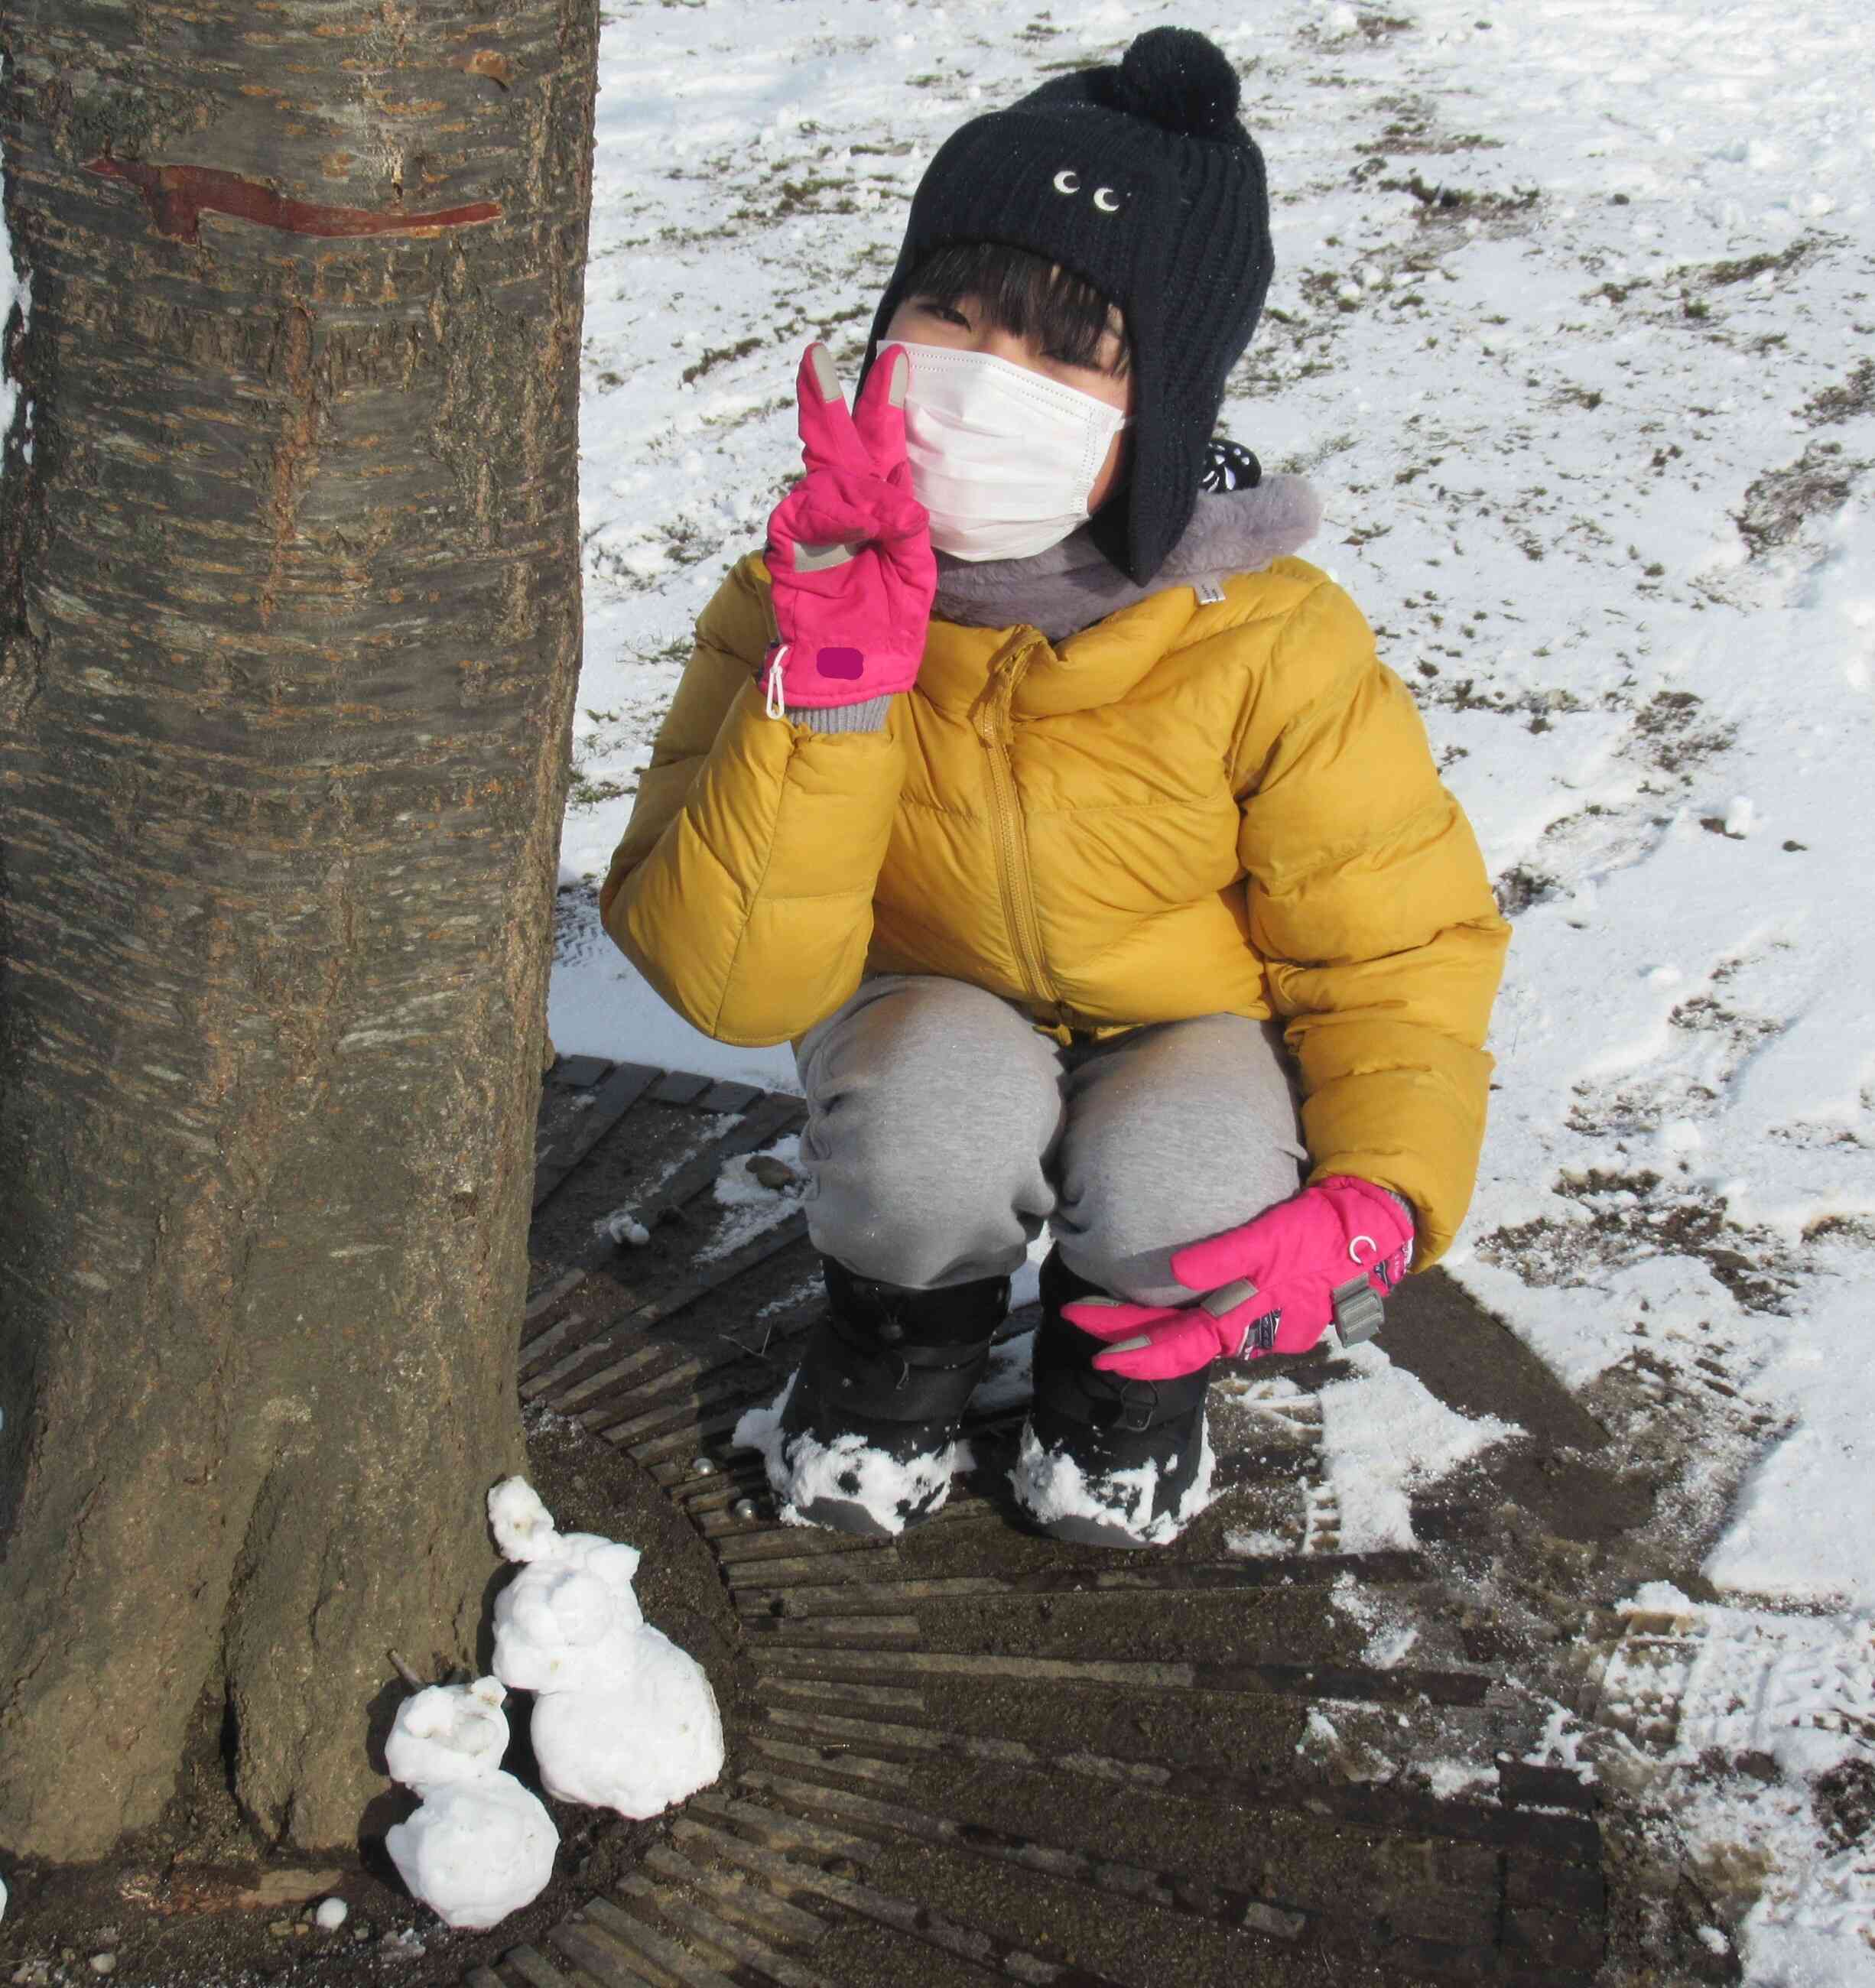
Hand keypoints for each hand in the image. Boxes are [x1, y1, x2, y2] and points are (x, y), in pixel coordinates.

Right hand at [762, 342, 935, 715]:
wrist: (855, 675)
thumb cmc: (885, 623)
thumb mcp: (914, 572)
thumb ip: (906, 529)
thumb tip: (894, 499)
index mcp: (877, 509)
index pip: (879, 446)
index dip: (885, 402)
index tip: (897, 356)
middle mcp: (841, 509)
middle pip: (836, 444)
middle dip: (828, 400)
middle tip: (818, 355)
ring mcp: (810, 527)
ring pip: (825, 480)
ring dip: (857, 491)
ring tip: (883, 519)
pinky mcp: (788, 550)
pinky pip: (805, 516)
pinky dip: (834, 515)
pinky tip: (855, 523)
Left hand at [1063, 1177, 1414, 1381]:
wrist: (1371, 1228)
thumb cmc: (1321, 1231)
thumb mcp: (1274, 1238)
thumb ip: (1227, 1257)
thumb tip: (1177, 1275)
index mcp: (1247, 1321)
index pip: (1180, 1347)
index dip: (1138, 1353)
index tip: (1097, 1354)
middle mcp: (1249, 1333)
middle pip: (1177, 1340)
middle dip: (1127, 1333)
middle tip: (1077, 1316)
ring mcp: (1259, 1324)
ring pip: (1195, 1332)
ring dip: (1153, 1324)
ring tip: (1107, 1307)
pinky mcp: (1269, 1308)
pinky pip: (1217, 1318)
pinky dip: (1185, 1313)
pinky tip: (1166, 1300)